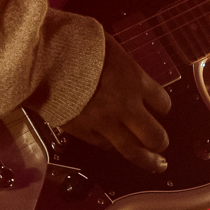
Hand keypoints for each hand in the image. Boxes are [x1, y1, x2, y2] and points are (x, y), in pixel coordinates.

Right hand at [61, 33, 171, 171]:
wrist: (46, 59)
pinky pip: (105, 146)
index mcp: (134, 79)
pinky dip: (112, 147)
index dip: (163, 108)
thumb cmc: (77, 44)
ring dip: (147, 160)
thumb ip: (123, 66)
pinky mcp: (84, 132)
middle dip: (160, 142)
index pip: (163, 102)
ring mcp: (105, 123)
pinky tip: (116, 146)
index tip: (161, 110)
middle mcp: (125, 106)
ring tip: (155, 165)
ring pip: (133, 151)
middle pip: (155, 135)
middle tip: (161, 144)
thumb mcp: (110, 47)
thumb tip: (125, 72)